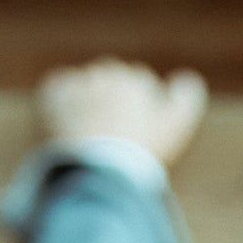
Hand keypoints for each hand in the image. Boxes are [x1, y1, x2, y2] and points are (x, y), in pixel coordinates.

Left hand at [37, 59, 208, 166]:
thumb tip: (188, 78)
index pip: (139, 82)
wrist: (100, 169)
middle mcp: (108, 73)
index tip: (134, 130)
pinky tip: (64, 125)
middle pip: (111, 79)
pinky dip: (59, 102)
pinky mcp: (54, 94)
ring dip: (85, 100)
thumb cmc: (140, 151)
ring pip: (84, 84)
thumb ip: (185, 100)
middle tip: (109, 133)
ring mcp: (80, 83)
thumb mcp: (174, 127)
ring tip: (86, 132)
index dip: (138, 106)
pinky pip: (56, 89)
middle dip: (110, 99)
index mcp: (136, 80)